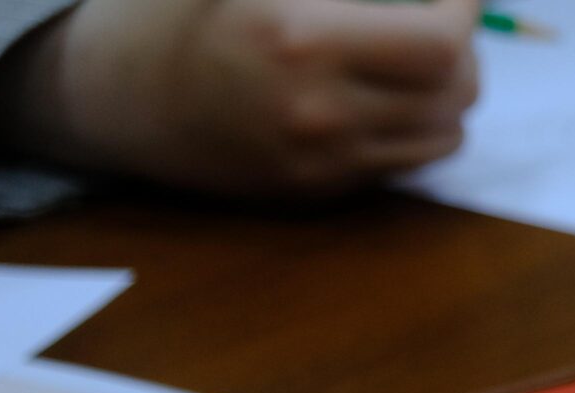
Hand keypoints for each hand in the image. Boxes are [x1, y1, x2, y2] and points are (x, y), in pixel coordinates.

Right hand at [0, 0, 478, 199]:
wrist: (110, 96)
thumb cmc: (171, 14)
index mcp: (302, 40)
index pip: (439, 45)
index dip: (463, 15)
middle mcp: (319, 112)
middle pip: (455, 96)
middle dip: (463, 55)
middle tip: (442, 25)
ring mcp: (321, 162)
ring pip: (441, 139)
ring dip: (447, 97)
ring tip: (420, 62)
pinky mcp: (316, 192)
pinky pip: (400, 164)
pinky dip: (412, 129)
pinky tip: (381, 96)